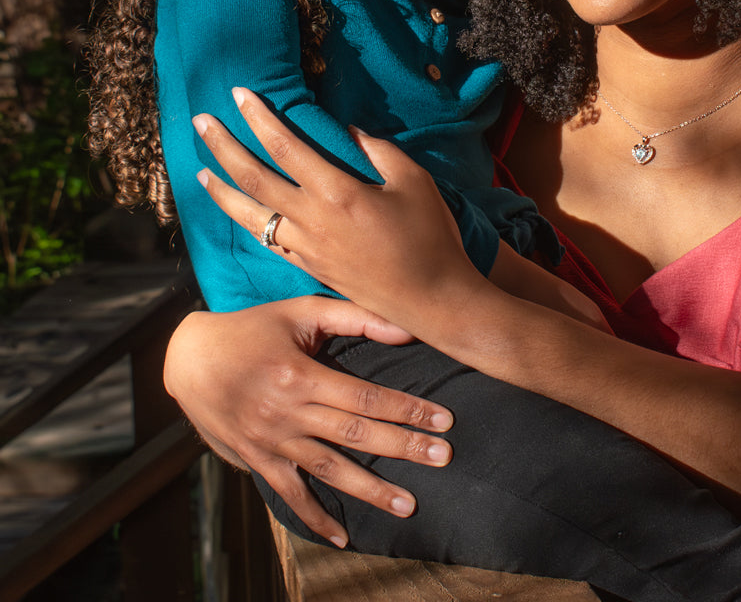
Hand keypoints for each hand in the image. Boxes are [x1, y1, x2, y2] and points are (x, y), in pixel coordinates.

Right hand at [163, 296, 454, 543]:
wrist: (189, 359)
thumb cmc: (253, 328)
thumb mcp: (300, 312)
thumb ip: (355, 317)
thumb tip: (406, 328)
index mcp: (300, 374)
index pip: (365, 397)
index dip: (406, 409)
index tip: (442, 420)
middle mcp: (287, 412)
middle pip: (355, 434)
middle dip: (403, 447)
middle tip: (443, 457)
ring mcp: (271, 441)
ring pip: (329, 470)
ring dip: (370, 489)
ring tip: (408, 504)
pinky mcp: (256, 460)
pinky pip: (290, 493)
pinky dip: (315, 517)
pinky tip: (342, 537)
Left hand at [192, 88, 489, 329]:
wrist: (431, 299)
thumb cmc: (429, 236)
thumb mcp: (415, 182)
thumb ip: (380, 151)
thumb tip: (351, 132)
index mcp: (337, 192)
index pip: (285, 146)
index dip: (259, 119)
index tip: (239, 94)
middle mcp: (312, 219)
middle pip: (254, 177)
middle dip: (223, 146)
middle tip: (200, 121)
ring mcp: (305, 246)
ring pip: (249, 214)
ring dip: (221, 190)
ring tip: (199, 171)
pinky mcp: (308, 266)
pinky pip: (265, 240)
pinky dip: (244, 222)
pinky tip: (237, 212)